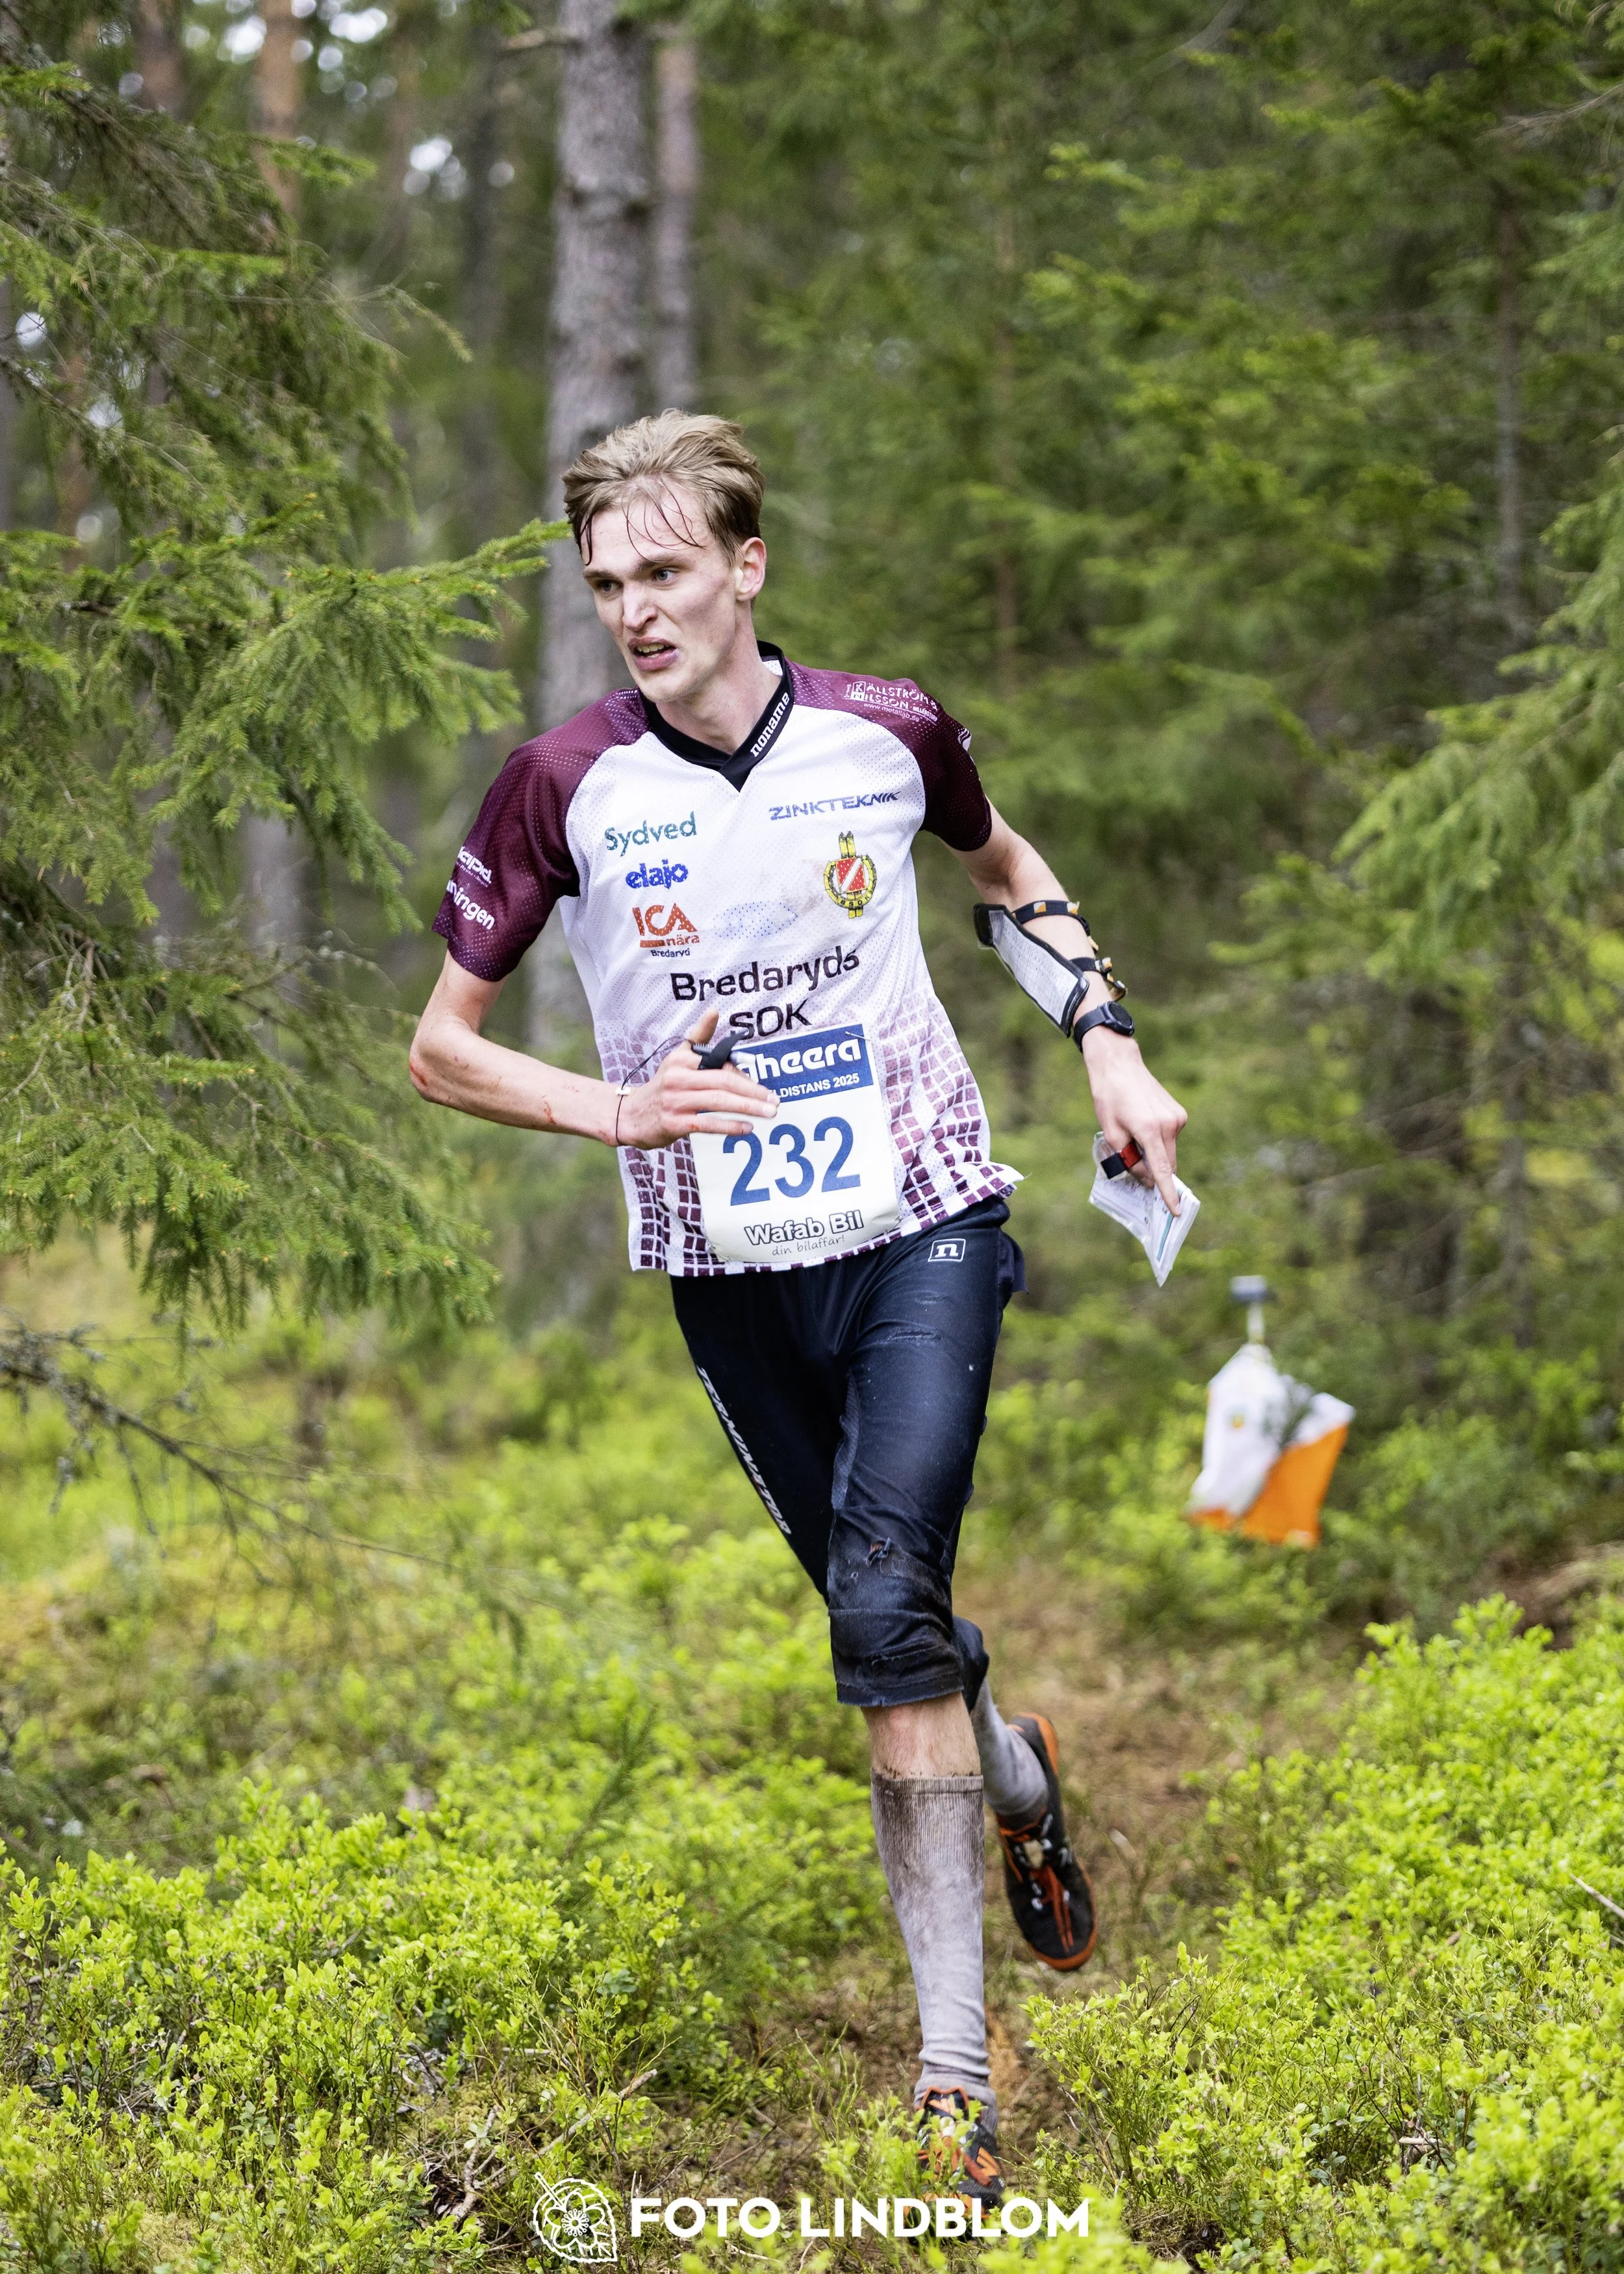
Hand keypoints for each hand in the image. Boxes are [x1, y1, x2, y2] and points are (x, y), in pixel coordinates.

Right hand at [617, 1008, 777, 1148]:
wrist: (631, 1116)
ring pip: (718, 1102)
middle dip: (752, 1092)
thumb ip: (698, 1038)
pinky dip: (729, 1126)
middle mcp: (677, 1078)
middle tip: (774, 1100)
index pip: (719, 1063)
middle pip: (722, 1081)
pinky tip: (746, 1129)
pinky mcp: (673, 1123)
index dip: (743, 1074)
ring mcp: (675, 1101)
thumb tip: (714, 1011)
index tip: (763, 1087)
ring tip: (768, 1113)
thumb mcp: (677, 1058)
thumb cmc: (663, 1086)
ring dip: (747, 1108)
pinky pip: (707, 1123)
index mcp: (681, 1060)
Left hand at [1080, 1029, 1187, 1213]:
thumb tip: (1146, 1178)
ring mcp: (1177, 1118)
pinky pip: (1170, 1138)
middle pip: (1168, 1164)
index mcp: (1150, 1130)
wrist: (1119, 1065)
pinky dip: (1159, 1140)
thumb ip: (1129, 1159)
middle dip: (1155, 1171)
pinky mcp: (1179, 1113)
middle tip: (1134, 1163)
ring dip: (1155, 1153)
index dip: (1168, 1193)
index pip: (1163, 1170)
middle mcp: (1169, 1125)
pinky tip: (1143, 1124)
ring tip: (1134, 1133)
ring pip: (1169, 1151)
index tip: (1175, 1211)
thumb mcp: (1111, 1132)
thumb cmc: (1109, 1098)